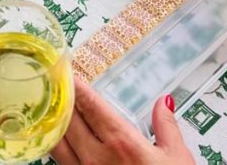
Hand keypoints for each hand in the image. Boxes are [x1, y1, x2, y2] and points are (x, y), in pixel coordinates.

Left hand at [52, 77, 193, 164]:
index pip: (92, 106)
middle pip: (69, 119)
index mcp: (122, 143)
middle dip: (61, 99)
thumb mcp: (177, 158)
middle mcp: (97, 157)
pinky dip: (55, 148)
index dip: (77, 86)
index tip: (67, 72)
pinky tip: (56, 140)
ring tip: (49, 107)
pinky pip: (60, 163)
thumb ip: (166, 126)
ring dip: (54, 122)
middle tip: (54, 82)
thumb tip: (163, 102)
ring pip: (58, 142)